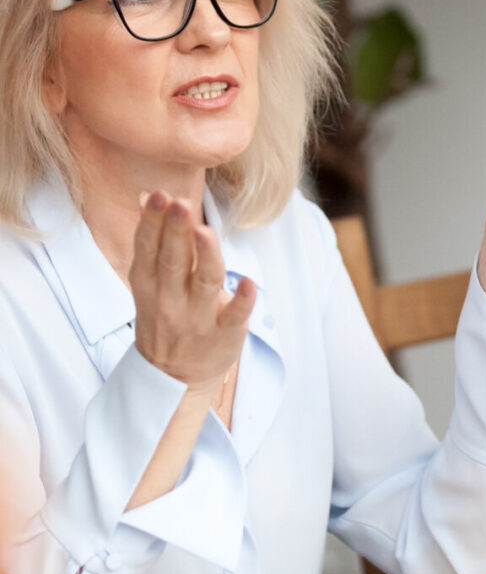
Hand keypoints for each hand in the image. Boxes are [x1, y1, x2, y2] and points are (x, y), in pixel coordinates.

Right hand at [129, 191, 254, 392]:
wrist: (173, 377)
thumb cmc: (165, 316)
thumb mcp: (150, 282)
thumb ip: (153, 241)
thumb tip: (148, 195)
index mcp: (149, 283)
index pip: (149, 248)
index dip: (153, 222)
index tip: (160, 196)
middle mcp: (170, 299)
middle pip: (173, 261)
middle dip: (175, 231)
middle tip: (180, 203)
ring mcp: (197, 319)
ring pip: (203, 283)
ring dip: (205, 257)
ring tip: (204, 232)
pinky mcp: (224, 335)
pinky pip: (234, 316)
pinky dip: (241, 300)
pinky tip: (250, 284)